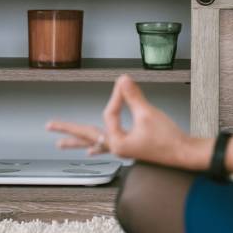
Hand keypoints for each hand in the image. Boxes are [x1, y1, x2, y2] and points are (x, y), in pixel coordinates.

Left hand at [47, 74, 205, 168]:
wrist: (184, 154)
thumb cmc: (168, 138)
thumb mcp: (148, 114)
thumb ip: (133, 96)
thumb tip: (122, 79)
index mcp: (117, 143)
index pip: (110, 114)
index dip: (117, 97)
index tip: (124, 84)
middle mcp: (116, 148)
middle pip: (87, 136)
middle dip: (68, 130)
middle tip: (49, 125)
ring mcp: (122, 150)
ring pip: (94, 144)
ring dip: (78, 141)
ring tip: (60, 143)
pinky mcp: (130, 149)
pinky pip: (107, 147)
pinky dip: (97, 147)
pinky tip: (90, 152)